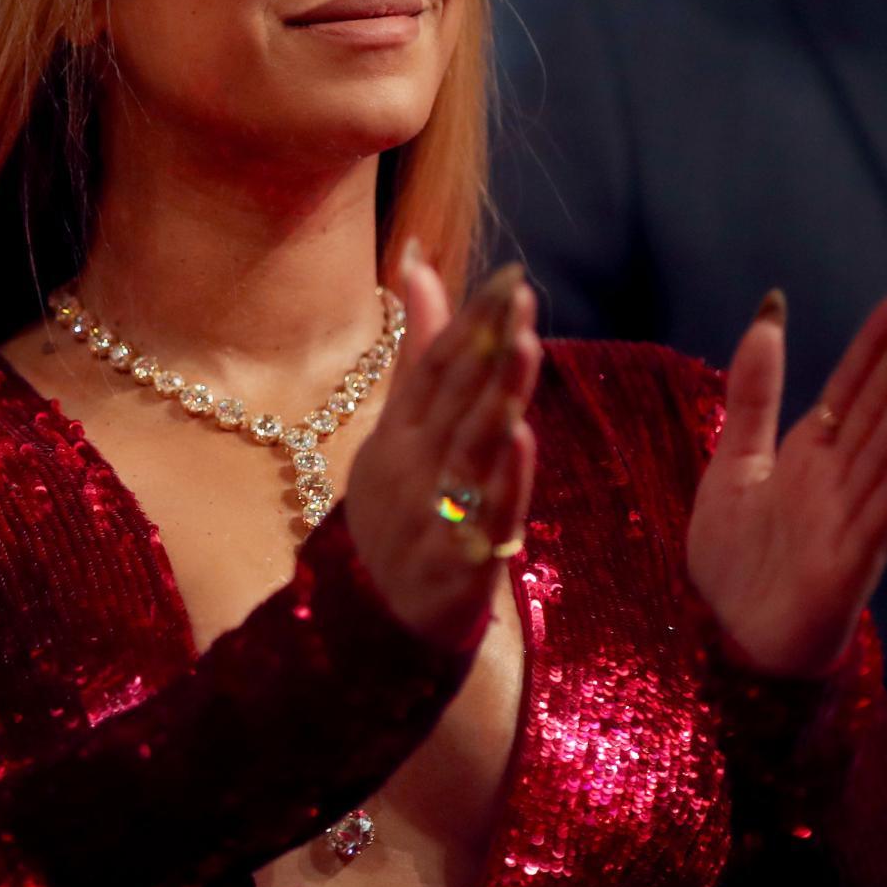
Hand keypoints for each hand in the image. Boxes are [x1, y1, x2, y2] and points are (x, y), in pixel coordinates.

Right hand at [347, 249, 542, 647]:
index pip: (434, 366)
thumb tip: (418, 265)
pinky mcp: (452, 565)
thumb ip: (417, 351)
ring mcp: (427, 514)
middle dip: (487, 346)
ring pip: (466, 450)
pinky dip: (501, 482)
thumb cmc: (395, 512)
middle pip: (452, 399)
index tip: (509, 278)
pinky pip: (479, 519)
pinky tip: (522, 445)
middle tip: (519, 298)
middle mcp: (409, 466)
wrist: (364, 621)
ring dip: (494, 400)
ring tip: (522, 353)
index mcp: (398, 432)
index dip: (470, 321)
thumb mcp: (396, 430)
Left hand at [688, 275, 886, 676]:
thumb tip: (769, 316)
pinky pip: (877, 514)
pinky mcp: (846, 564)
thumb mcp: (734, 460)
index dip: (885, 333)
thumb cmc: (736, 558)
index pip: (857, 378)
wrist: (725, 636)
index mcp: (813, 451)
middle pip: (884, 401)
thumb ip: (753, 394)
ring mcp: (848, 518)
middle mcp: (839, 477)